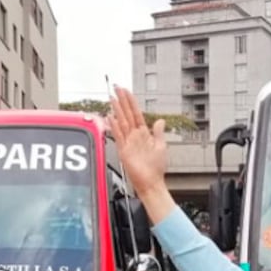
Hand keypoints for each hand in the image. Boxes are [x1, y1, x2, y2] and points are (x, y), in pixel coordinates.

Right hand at [107, 86, 170, 208]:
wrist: (150, 182)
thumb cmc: (156, 168)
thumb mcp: (161, 146)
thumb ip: (158, 132)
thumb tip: (160, 121)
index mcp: (144, 134)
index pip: (136, 113)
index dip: (131, 102)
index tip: (126, 91)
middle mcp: (134, 136)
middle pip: (127, 114)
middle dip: (122, 100)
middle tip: (116, 88)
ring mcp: (128, 142)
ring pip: (121, 121)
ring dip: (117, 109)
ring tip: (111, 98)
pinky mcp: (124, 150)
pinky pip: (118, 135)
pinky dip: (114, 126)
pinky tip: (110, 116)